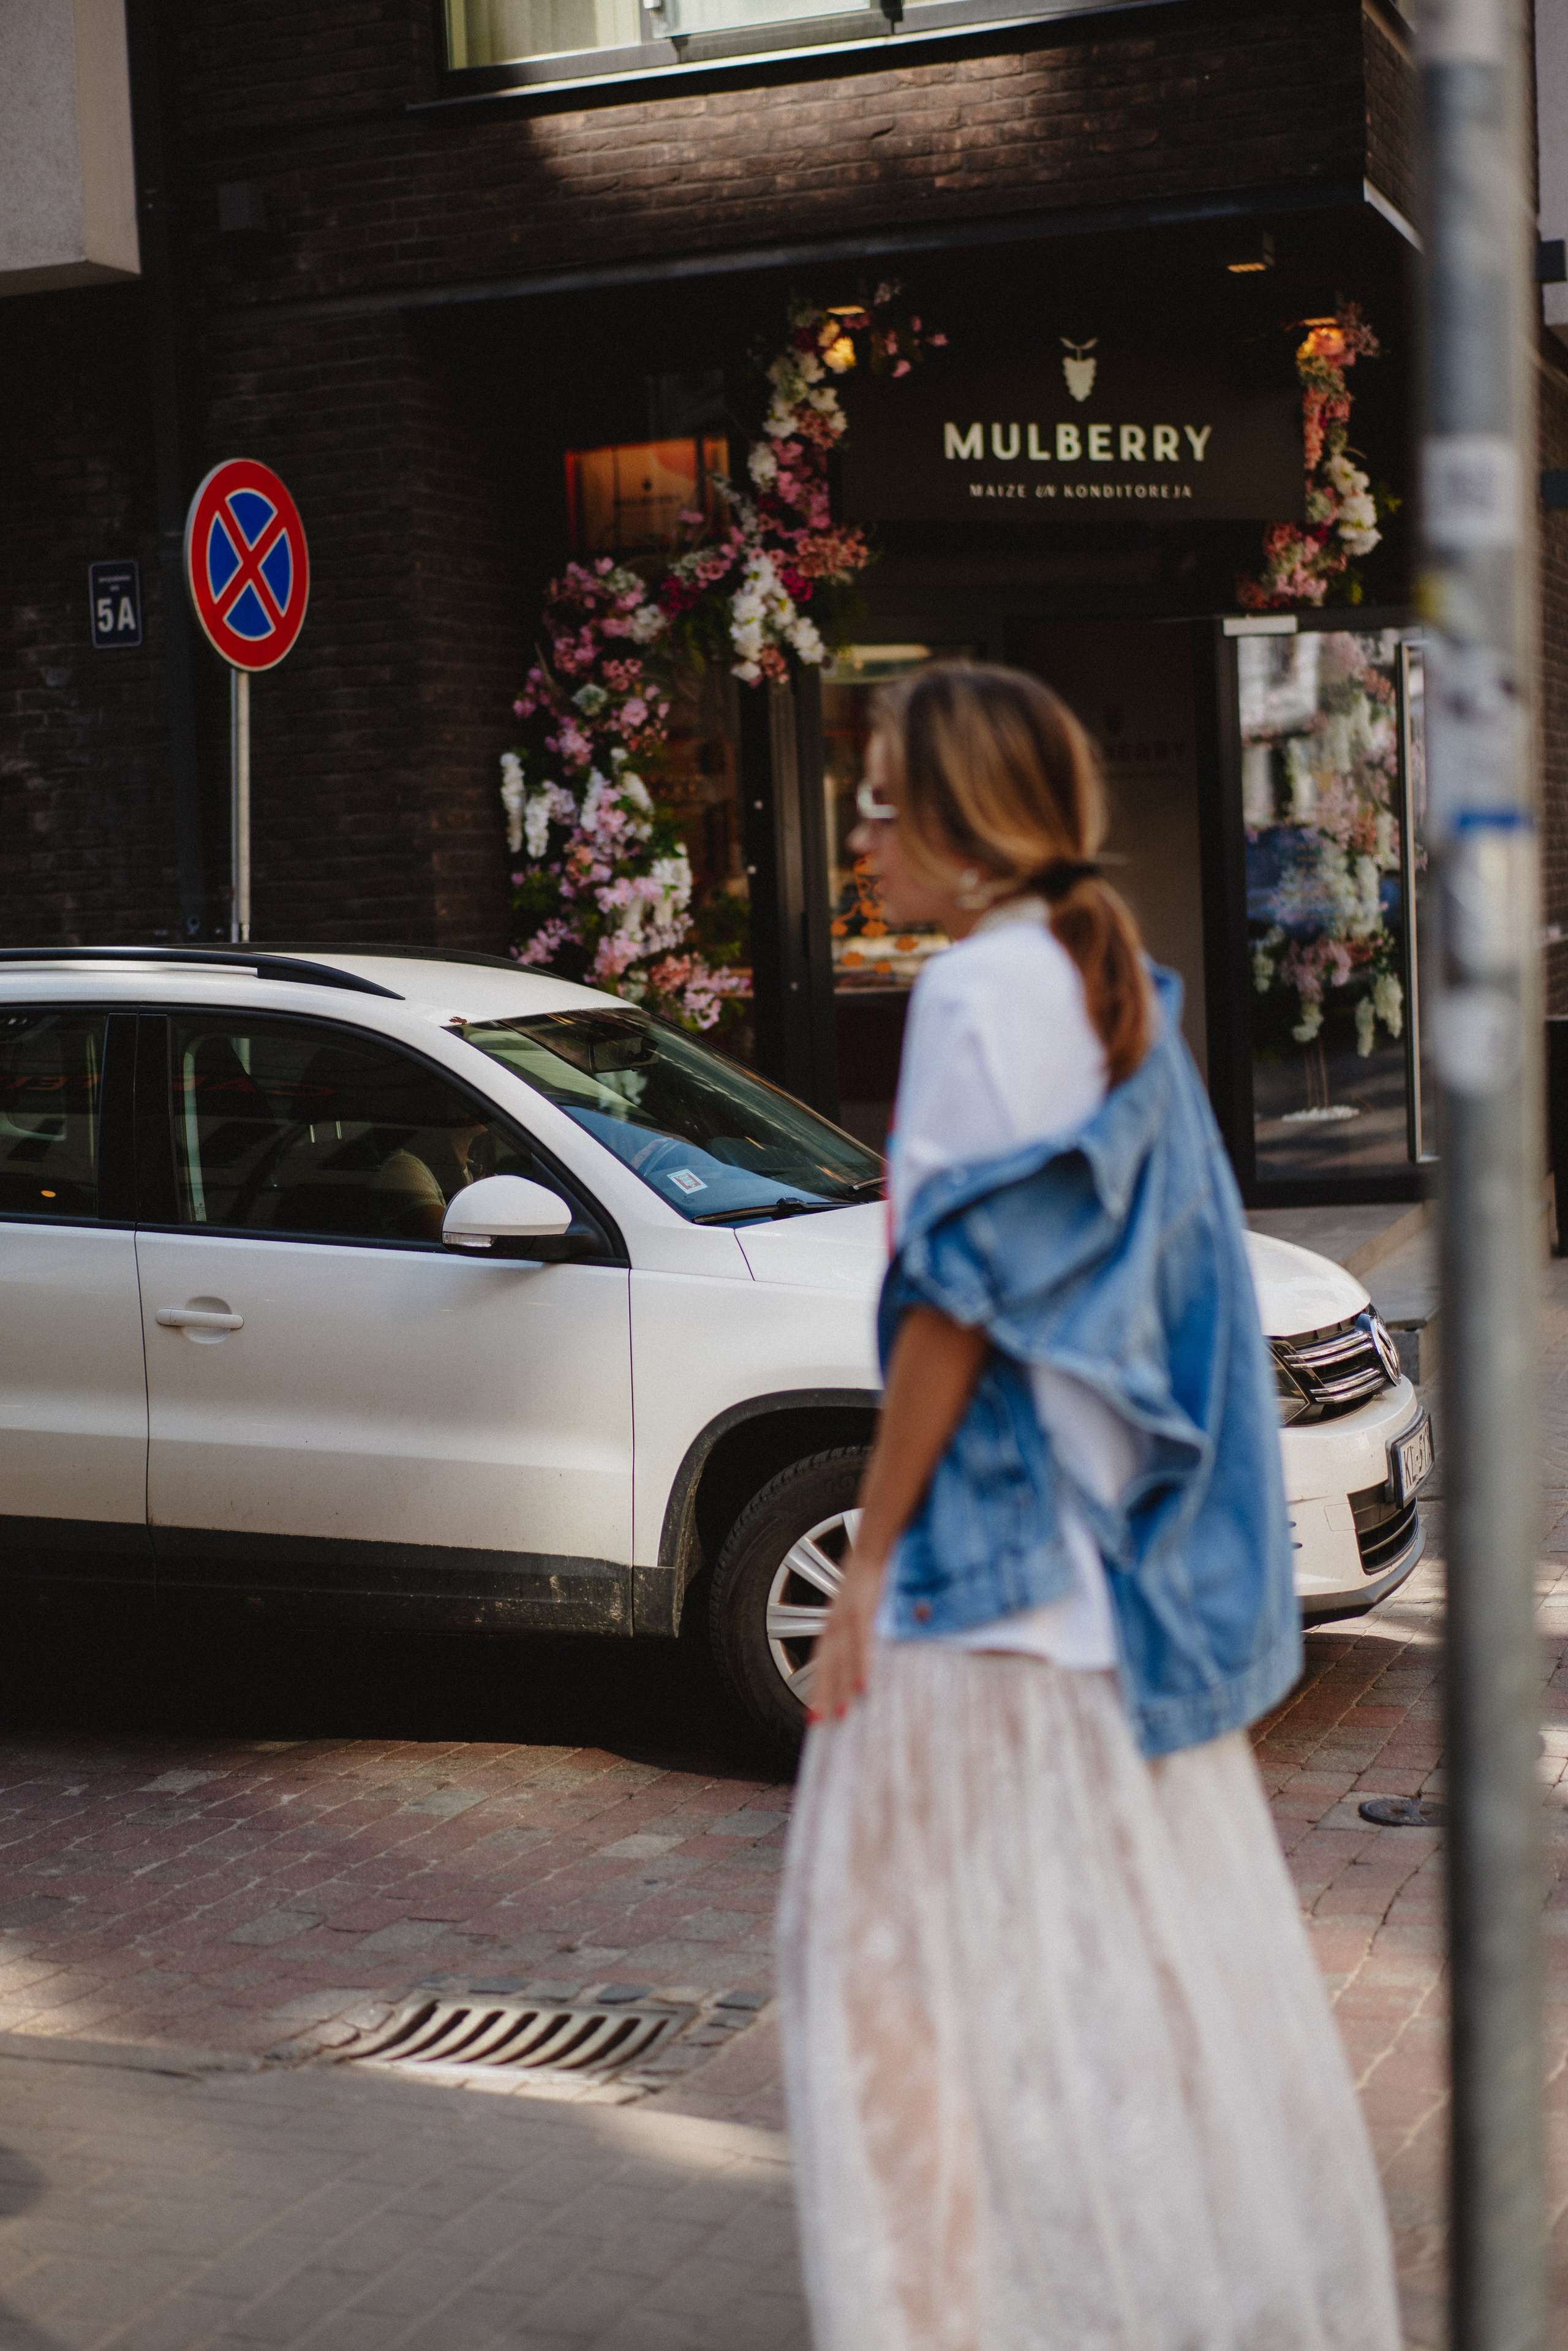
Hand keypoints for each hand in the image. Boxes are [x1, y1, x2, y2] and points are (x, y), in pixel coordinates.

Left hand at [807, 1550, 883, 1723]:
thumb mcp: (860, 1604)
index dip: (817, 1687)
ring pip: (841, 1661)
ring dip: (840, 1689)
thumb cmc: (870, 1574)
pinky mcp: (864, 1611)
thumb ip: (860, 1627)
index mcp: (833, 1623)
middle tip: (820, 1724)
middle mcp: (835, 1622)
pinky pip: (862, 1646)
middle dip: (822, 1696)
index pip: (821, 1661)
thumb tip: (865, 1649)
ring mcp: (848, 1618)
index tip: (813, 1711)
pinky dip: (861, 1666)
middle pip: (826, 1667)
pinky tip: (862, 1686)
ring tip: (842, 1715)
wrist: (874, 1544)